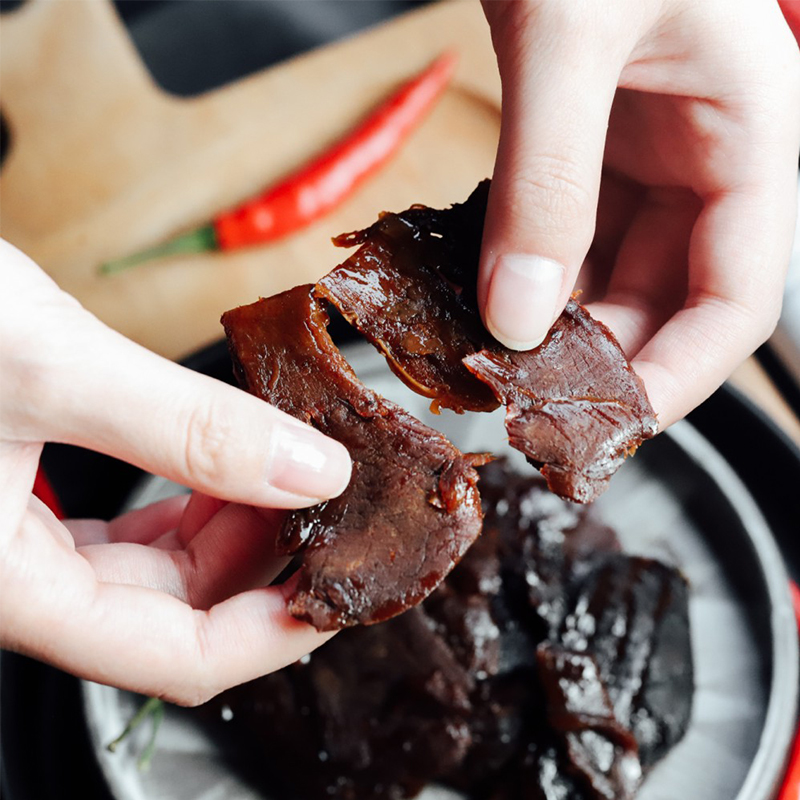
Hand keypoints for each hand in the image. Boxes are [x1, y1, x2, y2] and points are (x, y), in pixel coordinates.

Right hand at [0, 240, 350, 704]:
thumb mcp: (51, 370)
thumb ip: (184, 427)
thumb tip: (310, 470)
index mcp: (12, 584)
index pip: (174, 656)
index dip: (271, 633)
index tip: (338, 589)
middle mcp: (20, 577)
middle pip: (177, 611)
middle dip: (264, 563)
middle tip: (329, 505)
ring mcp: (25, 539)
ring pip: (160, 567)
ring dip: (233, 525)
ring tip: (288, 470)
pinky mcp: (32, 493)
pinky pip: (133, 526)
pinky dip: (194, 495)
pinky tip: (229, 460)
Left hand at [480, 0, 799, 427]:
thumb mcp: (570, 41)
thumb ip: (548, 182)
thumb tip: (518, 316)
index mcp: (748, 134)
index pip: (737, 296)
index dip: (684, 374)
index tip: (615, 425)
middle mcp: (700, 158)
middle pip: (665, 299)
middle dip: (603, 361)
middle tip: (534, 412)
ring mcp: (638, 156)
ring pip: (608, 276)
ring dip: (555, 328)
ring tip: (498, 371)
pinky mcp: (581, 150)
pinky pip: (561, 237)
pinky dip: (523, 276)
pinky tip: (482, 301)